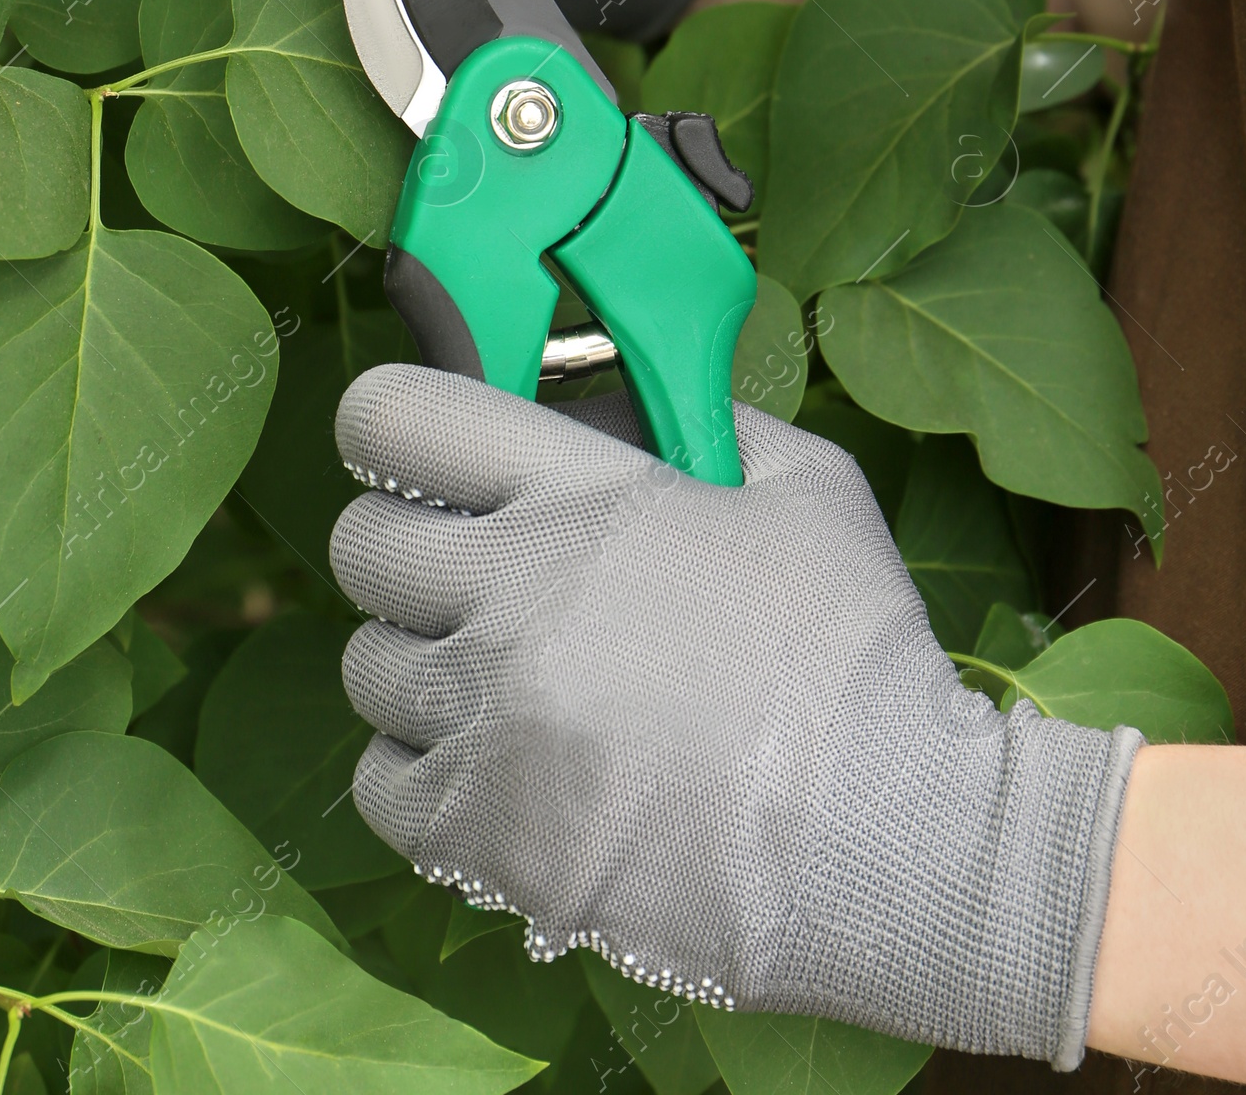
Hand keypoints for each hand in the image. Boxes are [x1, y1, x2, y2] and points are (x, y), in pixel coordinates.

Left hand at [330, 367, 1139, 1065]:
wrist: (885, 840)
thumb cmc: (852, 654)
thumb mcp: (806, 485)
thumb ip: (701, 422)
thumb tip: (615, 406)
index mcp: (580, 497)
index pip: (397, 417)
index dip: (394, 418)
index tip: (416, 440)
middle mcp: (508, 598)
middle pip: (360, 541)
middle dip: (408, 539)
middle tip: (476, 566)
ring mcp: (484, 722)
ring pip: (366, 664)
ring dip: (425, 659)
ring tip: (510, 678)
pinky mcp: (476, 837)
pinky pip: (379, 780)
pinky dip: (424, 765)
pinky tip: (500, 761)